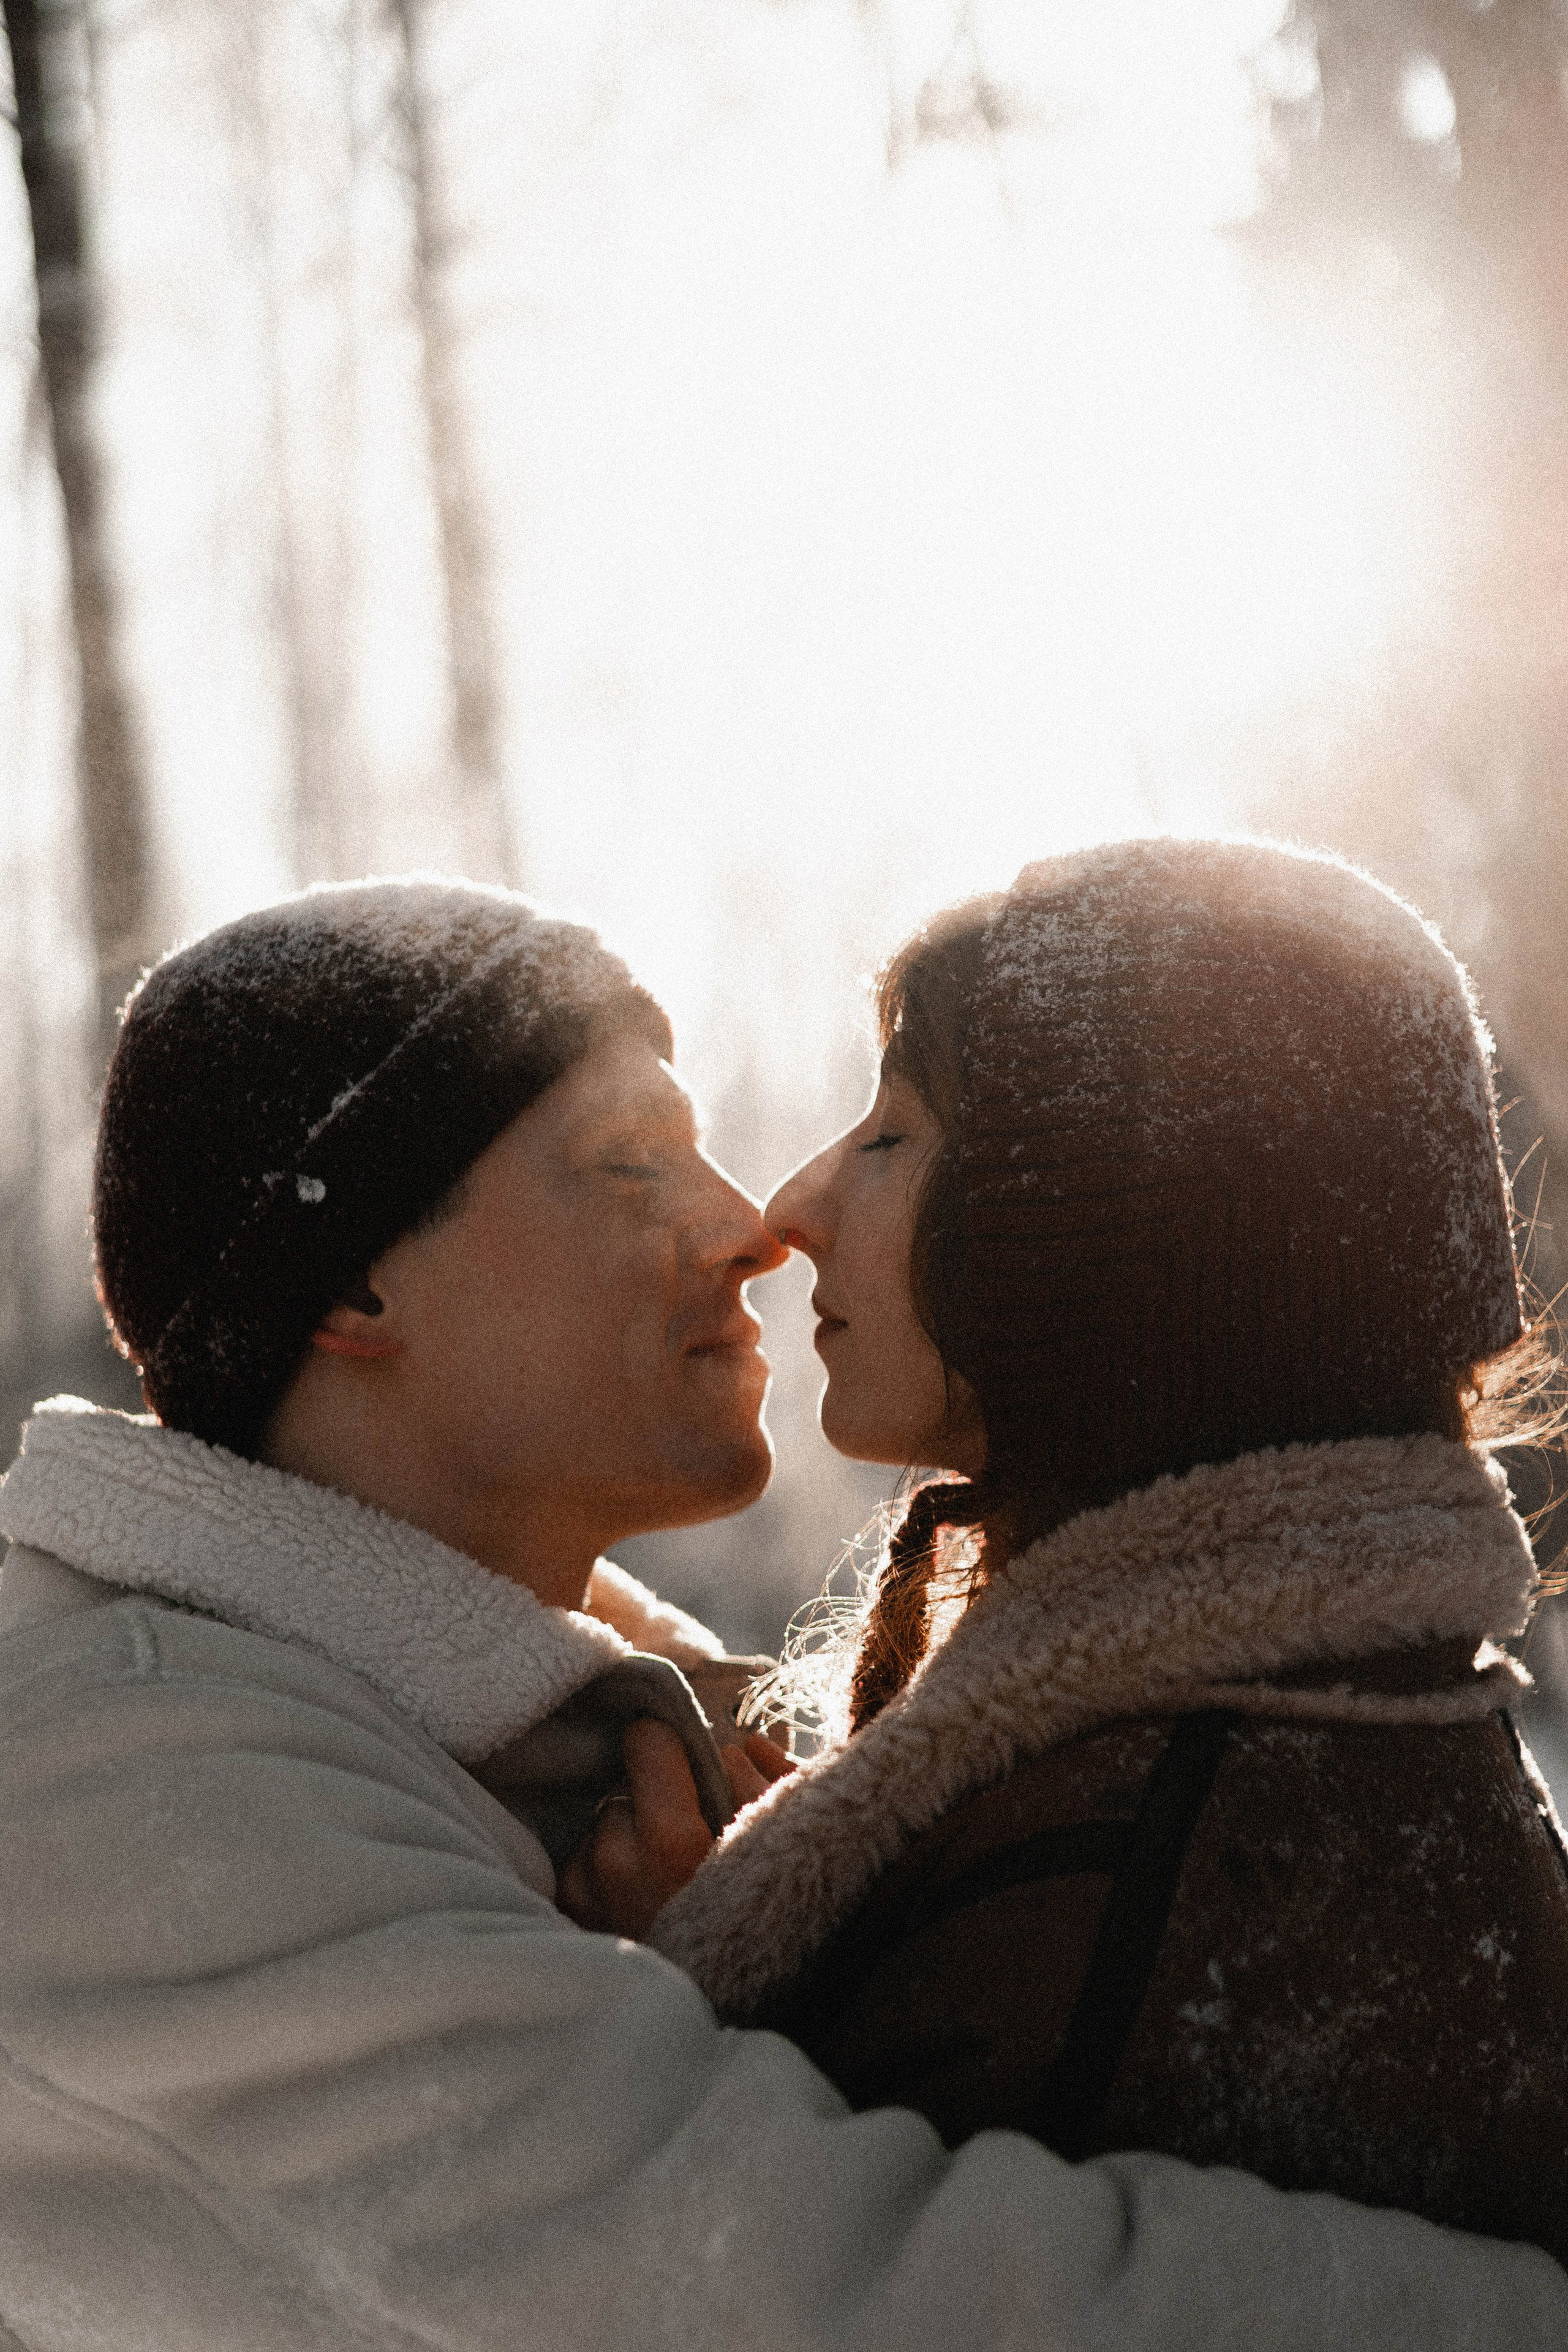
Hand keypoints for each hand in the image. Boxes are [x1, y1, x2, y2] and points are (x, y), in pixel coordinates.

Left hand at [557, 1722, 794, 1938]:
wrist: (695, 2037)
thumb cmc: (758, 1934)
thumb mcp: (783, 1851)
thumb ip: (764, 1782)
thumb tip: (739, 1745)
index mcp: (671, 1838)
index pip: (645, 1738)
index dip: (670, 1746)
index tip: (687, 1767)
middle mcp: (615, 1859)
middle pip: (624, 1782)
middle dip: (652, 1796)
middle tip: (685, 1832)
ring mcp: (584, 1888)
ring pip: (603, 1820)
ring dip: (627, 1832)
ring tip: (661, 1874)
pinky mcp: (567, 1910)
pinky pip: (584, 1858)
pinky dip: (606, 1867)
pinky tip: (636, 1897)